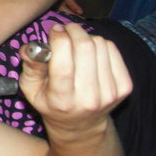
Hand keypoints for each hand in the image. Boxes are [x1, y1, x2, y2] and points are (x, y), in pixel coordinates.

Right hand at [18, 23, 131, 140]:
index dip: (59, 39)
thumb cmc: (50, 102)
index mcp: (62, 100)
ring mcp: (110, 93)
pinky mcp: (125, 87)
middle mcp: (89, 98)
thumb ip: (30, 66)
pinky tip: (91, 52)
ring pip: (100, 44)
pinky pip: (112, 49)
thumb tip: (31, 47)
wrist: (80, 125)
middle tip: (65, 30)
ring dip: (86, 37)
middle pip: (85, 48)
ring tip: (77, 44)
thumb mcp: (30, 88)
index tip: (54, 30)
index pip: (64, 64)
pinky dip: (100, 44)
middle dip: (73, 31)